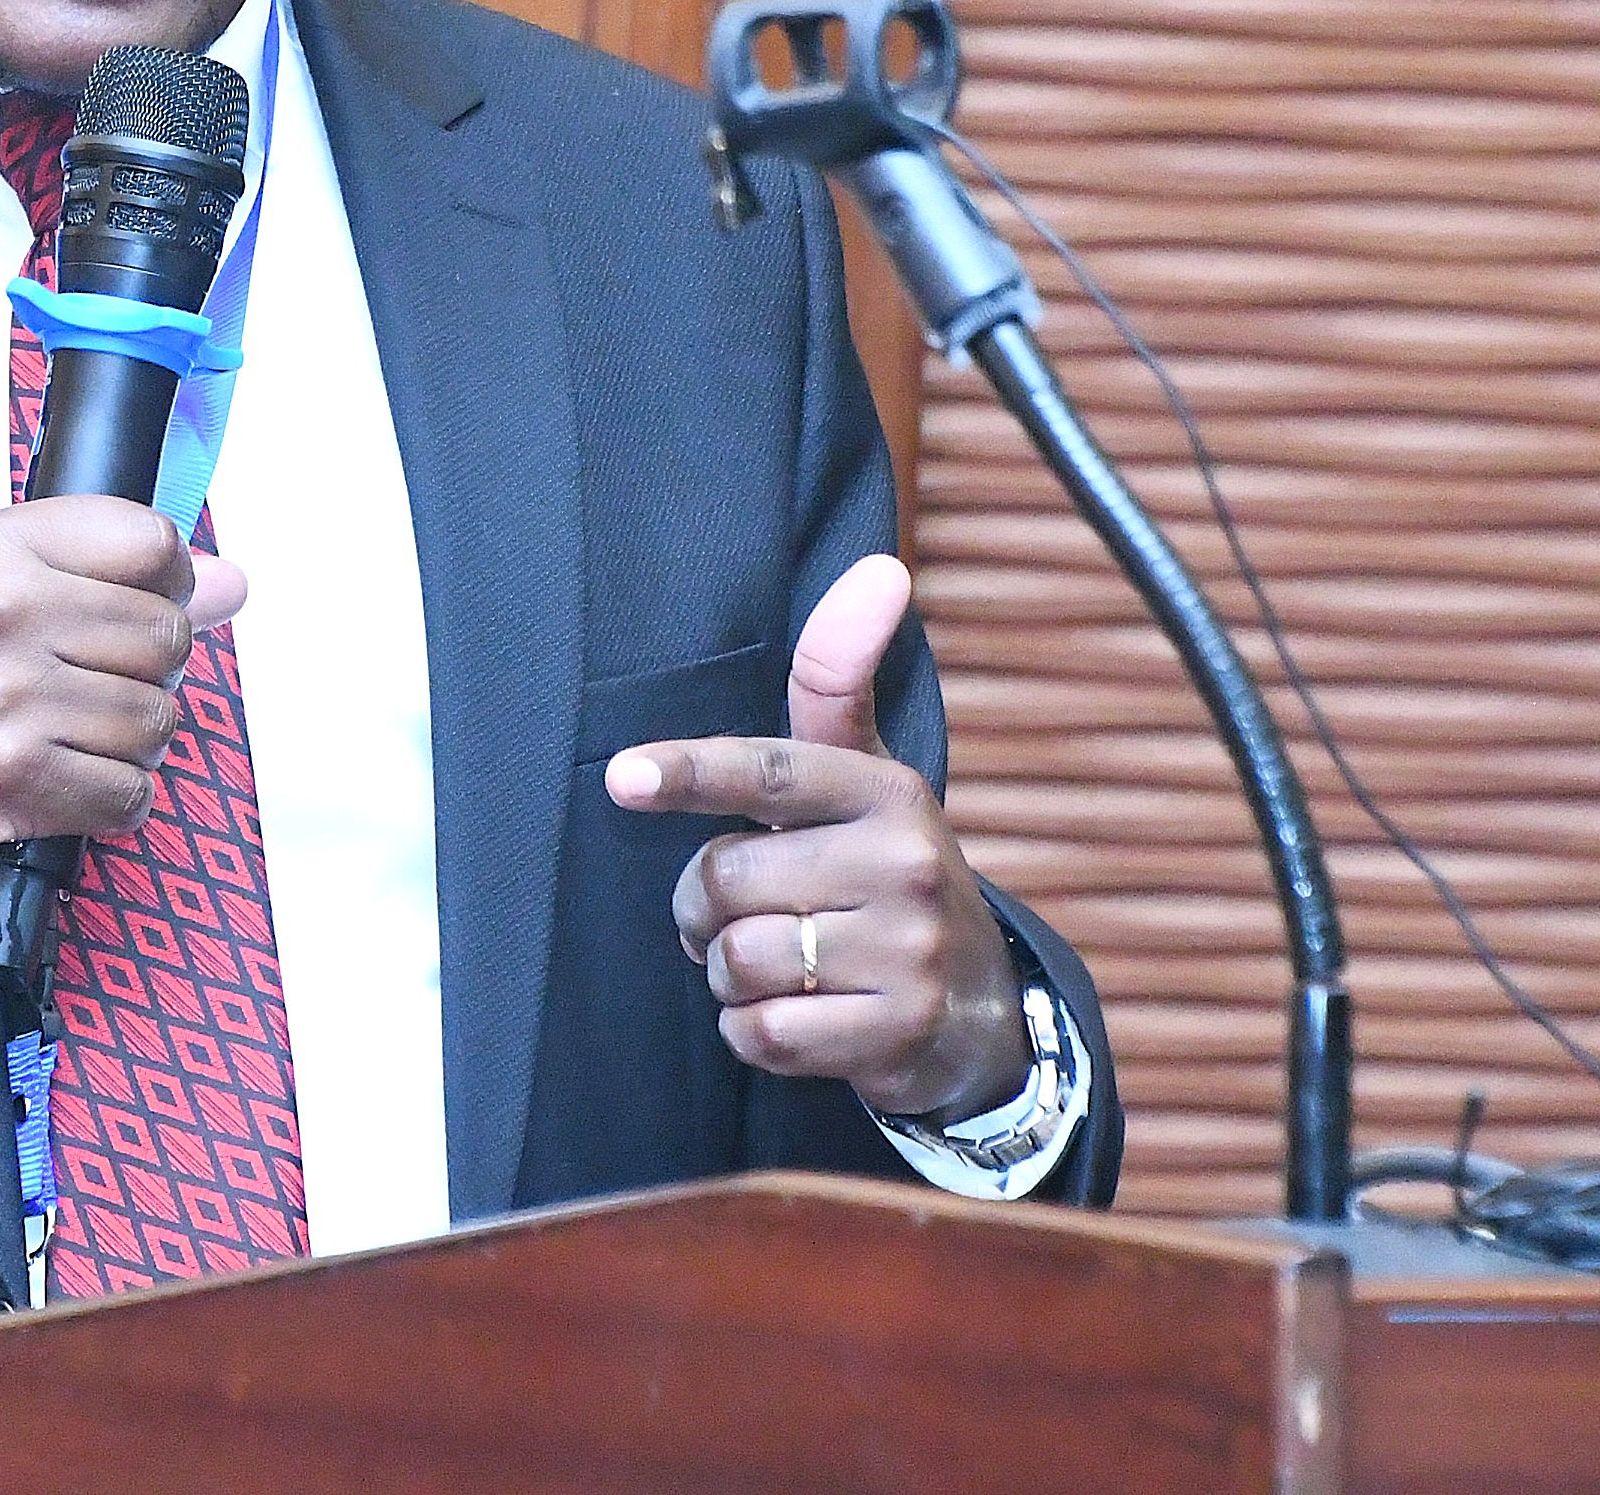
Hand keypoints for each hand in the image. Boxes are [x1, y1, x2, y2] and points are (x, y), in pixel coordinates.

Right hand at [0, 498, 249, 878]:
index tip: (151, 600)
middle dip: (152, 666)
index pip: (147, 541)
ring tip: (78, 732)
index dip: (171, 577)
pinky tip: (71, 780)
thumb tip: (232, 584)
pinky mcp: (7, 786)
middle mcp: (4, 617)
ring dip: (133, 737)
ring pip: (154, 720)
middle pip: (165, 636)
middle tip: (101, 678)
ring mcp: (8, 705)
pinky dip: (114, 796)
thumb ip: (92, 567)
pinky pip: (124, 794)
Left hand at [601, 555, 1028, 1121]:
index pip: (770, 770)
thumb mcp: (865, 776)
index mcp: (883, 789)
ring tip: (778, 967)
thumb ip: (837, 681)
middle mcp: (902, 860)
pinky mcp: (898, 1032)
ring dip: (729, 974)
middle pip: (724, 879)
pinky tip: (795, 1017)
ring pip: (737, 959)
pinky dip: (752, 1031)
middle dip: (704, 908)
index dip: (691, 773)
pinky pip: (761, 1033)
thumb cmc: (885, 872)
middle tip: (743, 913)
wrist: (978, 1005)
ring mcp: (907, 950)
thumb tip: (880, 567)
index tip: (622, 779)